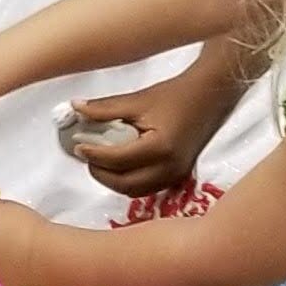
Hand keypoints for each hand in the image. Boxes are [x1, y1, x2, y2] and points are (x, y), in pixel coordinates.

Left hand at [64, 58, 234, 192]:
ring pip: (134, 191)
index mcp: (160, 148)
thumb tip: (75, 108)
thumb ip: (105, 108)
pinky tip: (120, 166)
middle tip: (86, 156)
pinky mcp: (178, 176)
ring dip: (114, 181)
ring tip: (101, 161)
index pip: (117, 160)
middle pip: (124, 184)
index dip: (93, 154)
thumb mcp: (138, 99)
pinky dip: (129, 182)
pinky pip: (147, 188)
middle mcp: (169, 168)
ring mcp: (176, 175)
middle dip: (100, 173)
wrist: (210, 96)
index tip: (78, 145)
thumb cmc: (176, 94)